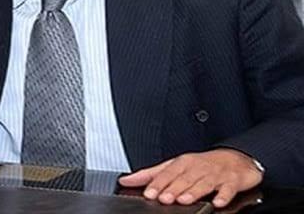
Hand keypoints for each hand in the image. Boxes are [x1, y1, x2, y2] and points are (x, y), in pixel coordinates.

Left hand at [118, 148, 262, 207]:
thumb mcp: (175, 166)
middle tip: (164, 198)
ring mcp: (215, 174)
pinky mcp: (232, 181)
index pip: (167, 173)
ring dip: (193, 191)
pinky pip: (228, 188)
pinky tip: (218, 202)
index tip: (148, 193)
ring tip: (184, 200)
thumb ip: (150, 175)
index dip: (157, 183)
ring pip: (203, 183)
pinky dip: (223, 195)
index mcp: (182, 163)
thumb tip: (126, 180)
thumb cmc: (201, 164)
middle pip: (184, 179)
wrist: (234, 158)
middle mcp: (197, 167)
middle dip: (173, 188)